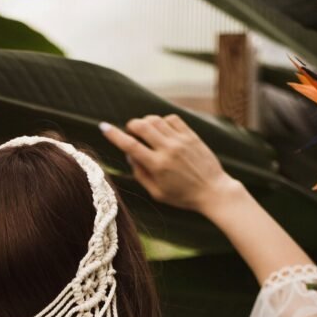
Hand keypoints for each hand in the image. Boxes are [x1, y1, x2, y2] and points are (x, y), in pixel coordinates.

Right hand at [99, 113, 237, 213]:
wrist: (213, 190)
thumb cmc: (183, 197)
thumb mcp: (157, 193)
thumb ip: (140, 174)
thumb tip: (129, 155)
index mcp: (157, 166)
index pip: (130, 145)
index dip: (114, 135)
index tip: (104, 127)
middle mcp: (168, 149)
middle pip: (142, 126)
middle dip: (131, 125)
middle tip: (130, 132)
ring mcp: (181, 140)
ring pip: (155, 119)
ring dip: (145, 122)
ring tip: (146, 132)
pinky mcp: (191, 135)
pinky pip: (171, 119)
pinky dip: (162, 121)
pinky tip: (162, 130)